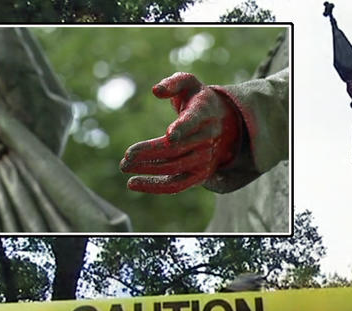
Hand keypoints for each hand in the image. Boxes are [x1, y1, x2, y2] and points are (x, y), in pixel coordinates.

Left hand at [120, 72, 241, 193]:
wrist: (226, 124)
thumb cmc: (197, 101)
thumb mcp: (189, 83)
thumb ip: (173, 82)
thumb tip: (156, 91)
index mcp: (204, 112)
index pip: (194, 121)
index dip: (183, 128)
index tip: (169, 135)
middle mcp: (207, 138)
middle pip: (177, 149)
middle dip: (150, 153)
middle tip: (126, 157)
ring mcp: (205, 158)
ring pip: (174, 168)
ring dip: (148, 169)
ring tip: (125, 166)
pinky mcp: (200, 174)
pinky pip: (177, 185)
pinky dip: (155, 187)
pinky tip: (133, 183)